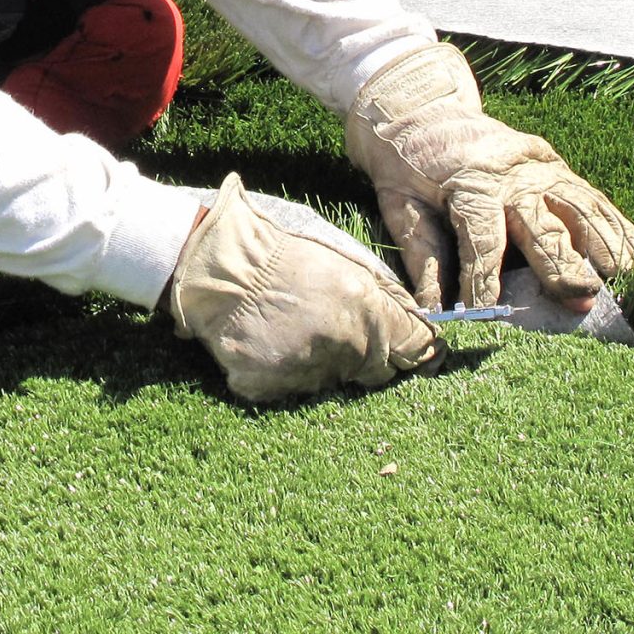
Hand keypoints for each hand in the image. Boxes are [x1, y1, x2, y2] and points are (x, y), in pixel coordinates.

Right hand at [167, 174, 437, 401]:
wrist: (208, 257)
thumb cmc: (275, 245)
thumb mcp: (337, 250)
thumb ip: (380, 286)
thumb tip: (413, 316)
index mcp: (362, 306)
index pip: (415, 346)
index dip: (422, 351)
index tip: (424, 355)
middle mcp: (339, 344)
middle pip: (378, 371)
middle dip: (371, 354)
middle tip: (340, 329)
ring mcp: (301, 370)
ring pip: (333, 381)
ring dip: (325, 362)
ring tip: (294, 326)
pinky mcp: (265, 386)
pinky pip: (291, 388)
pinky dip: (286, 370)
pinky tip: (269, 340)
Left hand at [345, 41, 633, 310]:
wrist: (420, 109)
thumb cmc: (406, 165)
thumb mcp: (398, 203)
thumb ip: (420, 254)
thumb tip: (432, 308)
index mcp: (469, 181)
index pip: (482, 238)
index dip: (485, 279)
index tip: (489, 314)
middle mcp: (512, 172)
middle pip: (541, 223)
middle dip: (561, 265)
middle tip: (582, 299)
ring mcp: (540, 165)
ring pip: (578, 206)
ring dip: (602, 244)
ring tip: (622, 279)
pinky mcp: (556, 164)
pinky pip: (590, 196)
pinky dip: (614, 224)